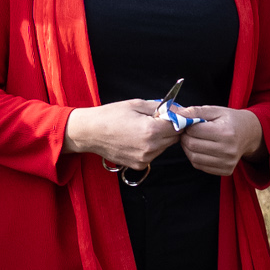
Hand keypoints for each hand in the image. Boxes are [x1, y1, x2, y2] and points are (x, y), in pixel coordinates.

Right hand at [64, 99, 182, 171]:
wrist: (89, 133)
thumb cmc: (110, 115)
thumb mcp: (136, 104)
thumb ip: (160, 107)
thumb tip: (180, 110)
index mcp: (151, 130)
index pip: (179, 125)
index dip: (178, 117)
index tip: (174, 113)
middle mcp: (151, 147)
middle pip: (174, 137)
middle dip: (170, 127)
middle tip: (156, 119)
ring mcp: (145, 158)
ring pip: (165, 146)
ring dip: (161, 137)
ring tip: (142, 128)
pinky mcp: (139, 165)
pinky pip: (154, 154)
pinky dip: (151, 146)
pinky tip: (136, 138)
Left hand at [174, 106, 262, 175]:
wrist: (249, 134)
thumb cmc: (230, 120)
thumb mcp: (215, 110)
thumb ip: (195, 111)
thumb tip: (176, 113)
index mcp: (225, 132)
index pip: (194, 131)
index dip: (186, 126)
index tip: (187, 123)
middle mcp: (228, 150)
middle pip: (192, 145)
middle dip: (184, 137)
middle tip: (186, 132)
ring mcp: (228, 162)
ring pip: (194, 158)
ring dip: (187, 148)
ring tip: (191, 140)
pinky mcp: (226, 170)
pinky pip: (201, 166)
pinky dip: (195, 157)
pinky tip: (199, 149)